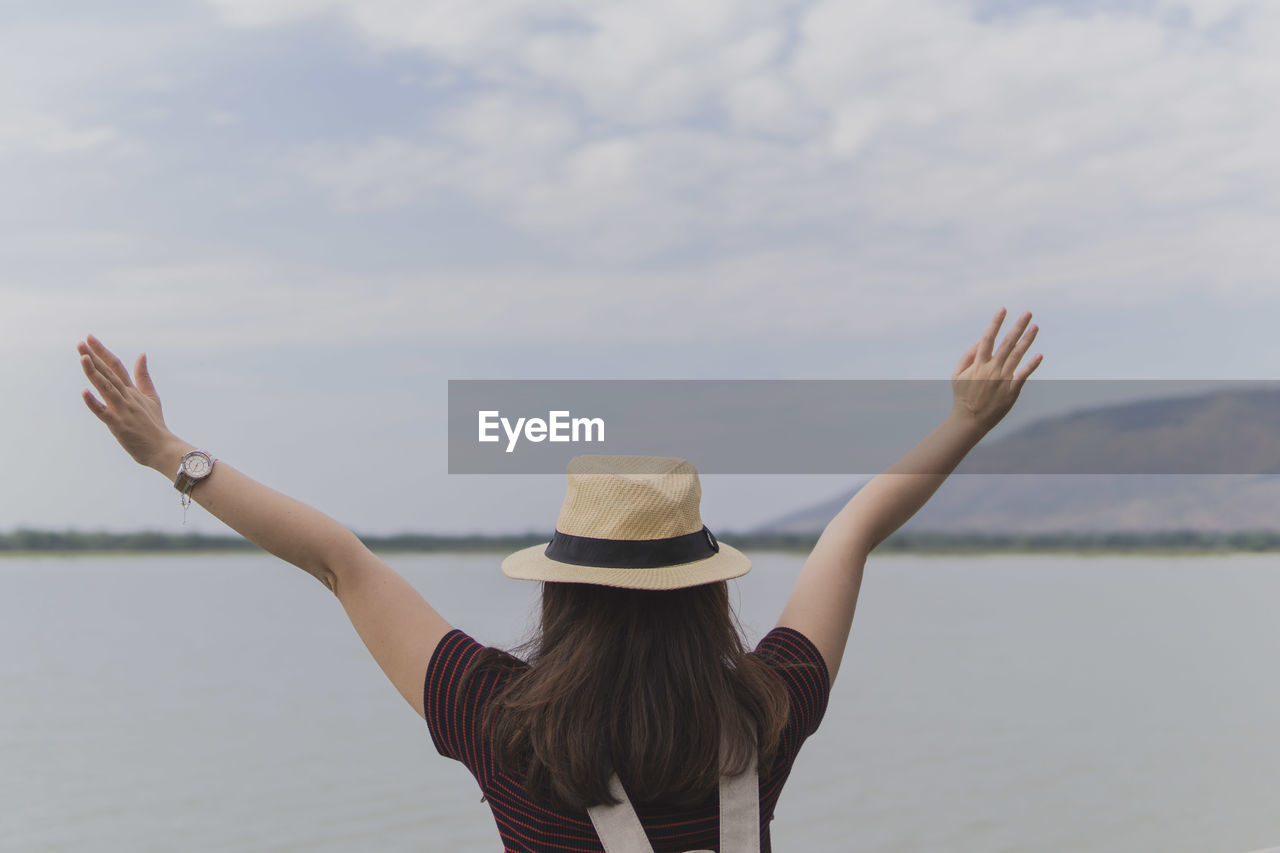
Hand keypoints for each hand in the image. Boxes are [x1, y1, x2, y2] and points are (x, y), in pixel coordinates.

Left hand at [78, 335, 180, 470]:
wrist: (162, 448)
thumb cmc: (155, 425)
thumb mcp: (151, 397)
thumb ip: (143, 376)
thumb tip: (141, 354)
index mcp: (132, 391)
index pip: (117, 366)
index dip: (103, 351)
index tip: (89, 338)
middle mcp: (127, 397)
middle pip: (109, 373)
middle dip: (94, 357)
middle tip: (81, 342)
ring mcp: (123, 410)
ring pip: (106, 388)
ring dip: (95, 373)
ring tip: (83, 358)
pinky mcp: (118, 424)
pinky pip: (103, 412)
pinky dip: (94, 403)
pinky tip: (84, 391)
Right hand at [950, 307, 1042, 431]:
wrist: (970, 420)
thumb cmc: (963, 395)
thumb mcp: (957, 374)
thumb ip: (967, 356)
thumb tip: (979, 340)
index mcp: (978, 364)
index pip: (988, 338)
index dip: (995, 323)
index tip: (1003, 309)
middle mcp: (991, 369)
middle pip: (1007, 343)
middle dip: (1018, 326)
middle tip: (1028, 312)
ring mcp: (1002, 379)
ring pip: (1017, 355)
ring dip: (1027, 340)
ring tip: (1035, 326)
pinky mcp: (1011, 391)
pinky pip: (1023, 375)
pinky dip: (1031, 365)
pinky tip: (1039, 355)